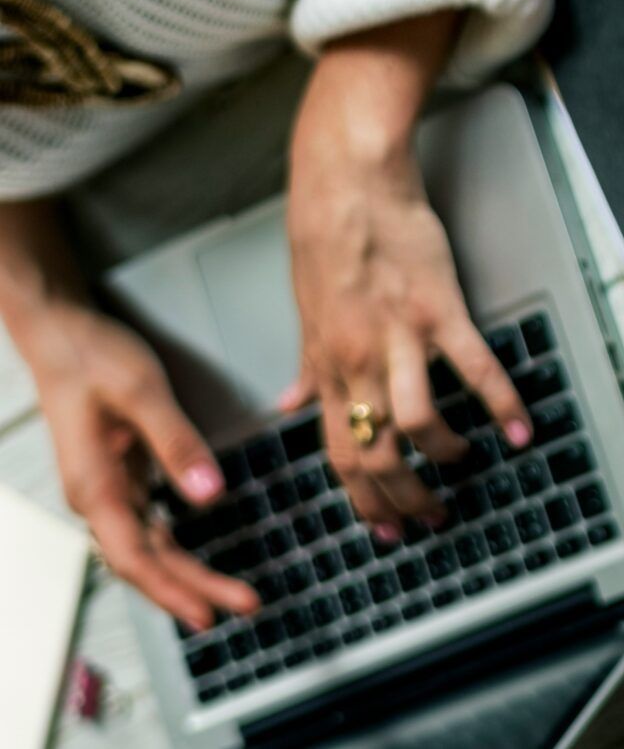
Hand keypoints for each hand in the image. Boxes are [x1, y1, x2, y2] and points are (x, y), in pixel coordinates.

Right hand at [22, 301, 260, 629]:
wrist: (60, 333)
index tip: (211, 612)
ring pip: (147, 546)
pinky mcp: (117, 476)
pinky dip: (172, 547)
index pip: (137, 556)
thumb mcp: (143, 394)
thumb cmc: (94, 358)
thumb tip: (210, 496)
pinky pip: (146, 525)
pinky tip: (193, 558)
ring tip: (226, 593)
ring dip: (184, 572)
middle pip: (145, 560)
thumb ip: (177, 445)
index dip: (175, 588)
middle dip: (191, 589)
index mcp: (94, 487)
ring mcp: (104, 489)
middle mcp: (95, 497)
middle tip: (241, 607)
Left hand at [285, 19, 530, 535]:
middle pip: (376, 453)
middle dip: (404, 497)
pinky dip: (500, 402)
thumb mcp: (306, 314)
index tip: (383, 529)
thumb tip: (287, 405)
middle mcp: (357, 362)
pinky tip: (520, 426)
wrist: (348, 185)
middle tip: (432, 516)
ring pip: (415, 421)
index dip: (361, 501)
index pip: (337, 454)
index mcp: (326, 368)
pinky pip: (471, 366)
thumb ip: (304, 368)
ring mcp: (398, 337)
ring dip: (443, 454)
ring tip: (465, 462)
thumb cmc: (328, 243)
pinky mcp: (437, 308)